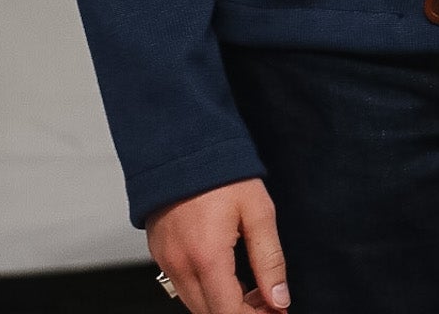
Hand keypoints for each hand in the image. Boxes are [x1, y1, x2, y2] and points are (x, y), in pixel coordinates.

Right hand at [146, 177, 289, 313]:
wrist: (182, 142)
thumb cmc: (220, 171)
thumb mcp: (258, 210)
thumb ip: (270, 259)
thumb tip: (279, 299)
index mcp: (207, 257)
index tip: (276, 312)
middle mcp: (180, 265)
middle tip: (268, 302)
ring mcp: (166, 260)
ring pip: (195, 305)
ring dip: (222, 305)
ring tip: (251, 289)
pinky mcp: (159, 253)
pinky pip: (182, 286)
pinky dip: (205, 291)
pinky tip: (226, 275)